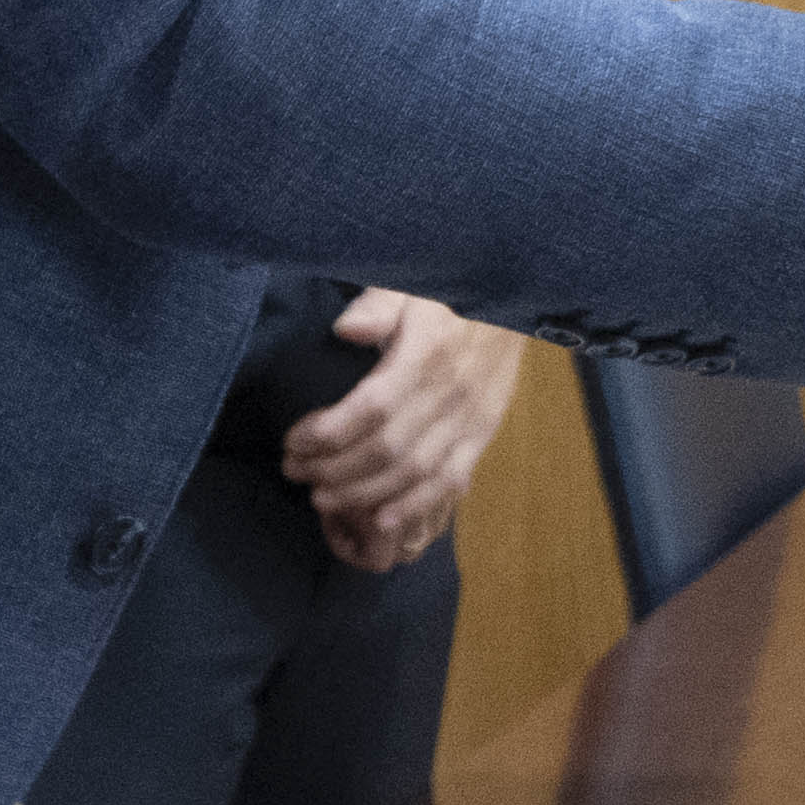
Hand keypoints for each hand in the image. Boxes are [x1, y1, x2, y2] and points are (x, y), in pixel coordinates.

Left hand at [282, 289, 526, 569]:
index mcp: (428, 353)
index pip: (370, 408)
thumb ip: (378, 305)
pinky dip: (415, 505)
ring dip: (363, 493)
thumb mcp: (409, 285)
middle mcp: (450, 392)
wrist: (512, 302)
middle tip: (295, 471)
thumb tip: (346, 329)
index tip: (293, 440)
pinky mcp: (483, 434)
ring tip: (322, 497)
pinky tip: (381, 520)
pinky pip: (450, 480)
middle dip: (332, 469)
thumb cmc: (447, 295)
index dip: (327, 432)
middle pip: (385, 449)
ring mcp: (470, 418)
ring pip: (413, 472)